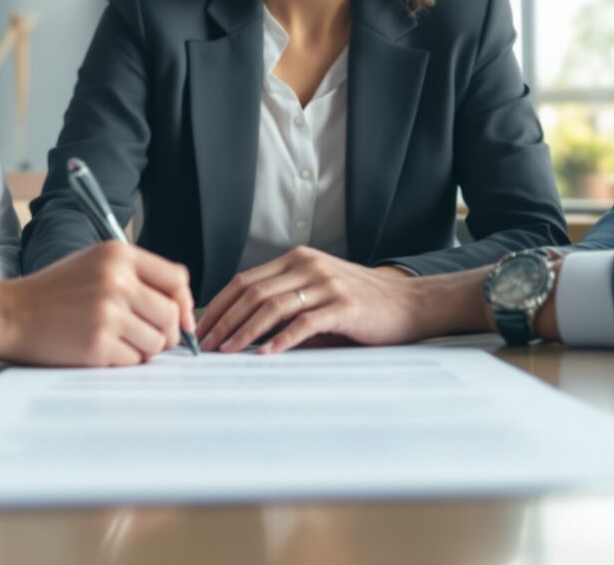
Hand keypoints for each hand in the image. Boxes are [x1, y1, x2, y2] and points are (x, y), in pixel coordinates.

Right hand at [0, 243, 195, 366]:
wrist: (9, 314)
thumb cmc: (54, 293)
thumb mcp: (95, 265)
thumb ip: (137, 278)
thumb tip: (182, 311)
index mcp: (118, 254)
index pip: (177, 279)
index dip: (185, 303)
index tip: (182, 319)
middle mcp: (116, 280)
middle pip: (171, 315)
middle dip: (166, 333)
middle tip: (147, 337)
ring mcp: (107, 313)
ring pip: (157, 342)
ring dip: (143, 349)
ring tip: (117, 341)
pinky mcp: (98, 344)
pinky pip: (133, 361)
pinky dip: (122, 361)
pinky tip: (100, 350)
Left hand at [196, 247, 431, 354]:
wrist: (412, 303)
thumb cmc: (363, 304)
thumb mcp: (319, 294)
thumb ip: (286, 305)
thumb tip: (243, 332)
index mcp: (298, 259)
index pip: (245, 280)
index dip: (219, 305)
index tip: (201, 328)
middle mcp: (309, 266)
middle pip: (253, 292)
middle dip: (224, 320)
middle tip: (206, 345)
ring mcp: (327, 284)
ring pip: (272, 306)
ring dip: (244, 331)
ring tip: (227, 351)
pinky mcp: (344, 306)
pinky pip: (304, 323)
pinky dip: (281, 340)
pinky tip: (266, 354)